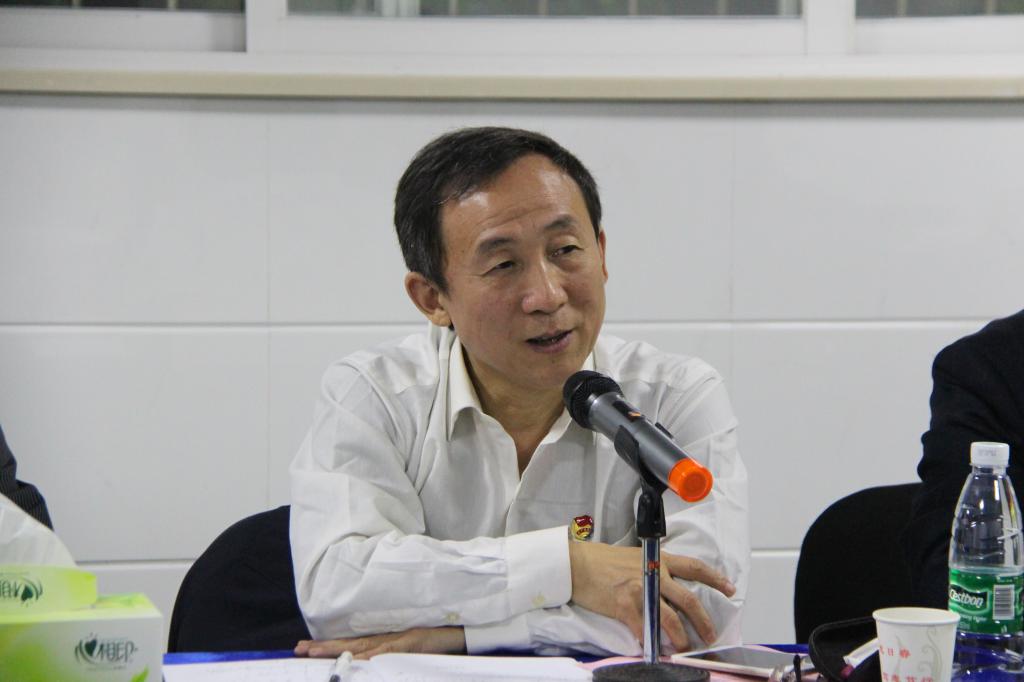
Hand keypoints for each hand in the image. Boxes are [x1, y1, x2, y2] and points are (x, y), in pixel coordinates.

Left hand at [294, 626, 465, 659]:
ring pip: (362, 646)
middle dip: (324, 647)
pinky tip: (356, 660)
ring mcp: (397, 639)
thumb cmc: (435, 641)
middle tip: (299, 649)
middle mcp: (386, 637)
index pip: (351, 644)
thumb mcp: (408, 649)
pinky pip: (387, 651)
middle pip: (350, 643)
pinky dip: (371, 656)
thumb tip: (369, 664)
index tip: (306, 648)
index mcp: (384, 640)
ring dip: (338, 650)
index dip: (329, 646)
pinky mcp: (410, 642)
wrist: (459, 630)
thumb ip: (390, 653)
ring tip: (314, 652)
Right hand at [568, 541, 734, 651]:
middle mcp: (653, 573)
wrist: (579, 564)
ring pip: (670, 618)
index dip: (715, 579)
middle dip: (703, 620)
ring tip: (685, 648)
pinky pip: (643, 629)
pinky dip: (649, 642)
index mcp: (659, 560)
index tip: (730, 589)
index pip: (695, 567)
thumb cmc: (605, 560)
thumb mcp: (637, 557)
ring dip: (681, 637)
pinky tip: (653, 649)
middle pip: (688, 599)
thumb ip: (656, 568)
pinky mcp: (625, 605)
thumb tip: (671, 585)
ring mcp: (640, 589)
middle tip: (711, 635)